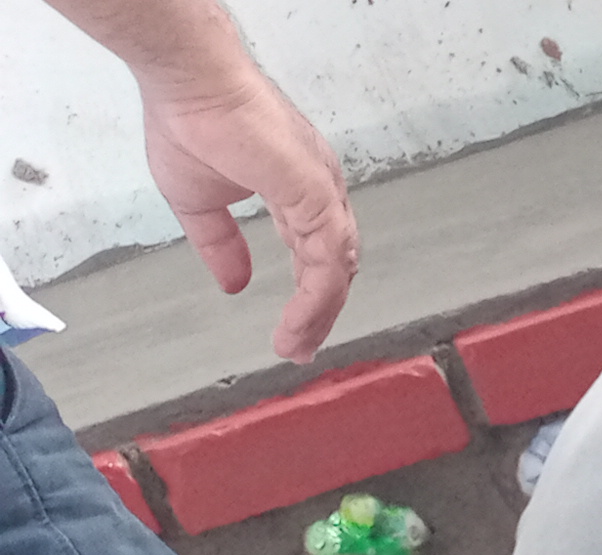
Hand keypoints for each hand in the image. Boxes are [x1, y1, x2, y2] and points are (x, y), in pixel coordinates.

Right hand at [138, 64, 358, 360]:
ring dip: (320, 311)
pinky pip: (328, 258)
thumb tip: (234, 284)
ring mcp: (322, 191)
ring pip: (336, 267)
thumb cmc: (191, 122)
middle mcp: (319, 191)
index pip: (316, 252)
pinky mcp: (314, 193)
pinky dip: (319, 295)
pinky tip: (301, 320)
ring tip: (297, 344)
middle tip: (299, 346)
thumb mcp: (200, 202)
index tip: (293, 330)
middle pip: (336, 264)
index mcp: (298, 191)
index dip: (310, 293)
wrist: (187, 84)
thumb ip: (220, 245)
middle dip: (321, 310)